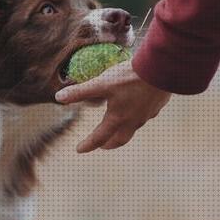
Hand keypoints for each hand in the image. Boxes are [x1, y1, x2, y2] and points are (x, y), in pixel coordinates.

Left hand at [55, 61, 170, 152]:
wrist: (161, 69)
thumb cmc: (129, 77)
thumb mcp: (101, 83)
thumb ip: (80, 92)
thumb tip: (58, 97)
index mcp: (118, 118)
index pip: (99, 137)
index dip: (88, 144)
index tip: (79, 149)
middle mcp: (133, 121)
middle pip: (120, 140)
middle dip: (109, 144)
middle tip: (102, 145)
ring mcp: (147, 115)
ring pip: (133, 128)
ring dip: (123, 130)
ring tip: (118, 126)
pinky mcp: (157, 106)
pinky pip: (145, 116)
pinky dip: (137, 116)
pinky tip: (137, 108)